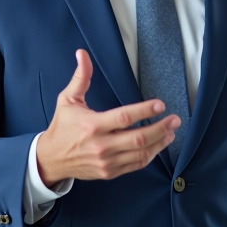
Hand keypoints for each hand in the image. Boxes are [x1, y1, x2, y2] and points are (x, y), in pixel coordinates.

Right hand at [36, 49, 180, 186]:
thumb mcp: (67, 100)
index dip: (145, 110)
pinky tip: (158, 145)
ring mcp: (107, 161)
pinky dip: (150, 155)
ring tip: (171, 132)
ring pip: (140, 154)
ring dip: (159, 143)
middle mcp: (101, 145)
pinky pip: (135, 165)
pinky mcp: (110, 172)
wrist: (52, 158)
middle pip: (138, 138)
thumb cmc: (62, 126)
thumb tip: (82, 54)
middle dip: (161, 128)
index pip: (124, 118)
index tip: (160, 105)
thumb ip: (80, 77)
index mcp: (93, 125)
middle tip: (175, 120)